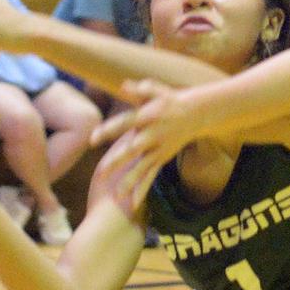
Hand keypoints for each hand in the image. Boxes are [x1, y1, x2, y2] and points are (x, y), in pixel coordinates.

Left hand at [90, 79, 198, 208]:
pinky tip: (133, 204)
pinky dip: (143, 189)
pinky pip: (151, 176)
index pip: (125, 123)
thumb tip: (123, 84)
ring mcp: (159, 149)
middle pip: (132, 150)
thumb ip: (140, 90)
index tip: (93, 139)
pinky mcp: (162, 158)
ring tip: (117, 196)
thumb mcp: (157, 90)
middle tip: (100, 174)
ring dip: (130, 181)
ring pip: (143, 167)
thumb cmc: (170, 99)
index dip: (109, 131)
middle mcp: (153, 134)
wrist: (197, 114)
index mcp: (148, 117)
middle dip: (117, 162)